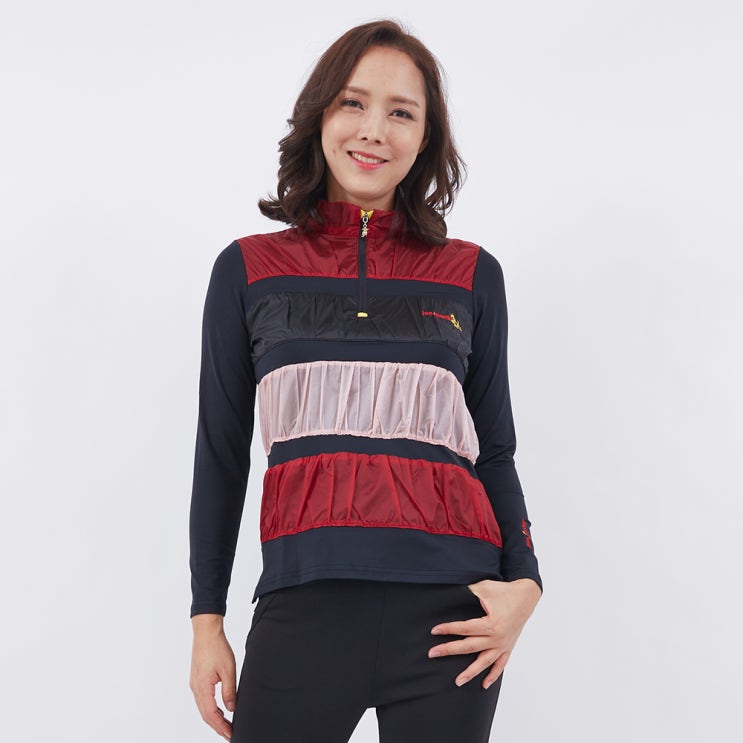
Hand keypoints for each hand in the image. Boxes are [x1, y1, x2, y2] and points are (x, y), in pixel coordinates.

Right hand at [190, 619, 236, 740]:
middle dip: (218, 726)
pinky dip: (211, 708)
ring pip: (203, 708)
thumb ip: (229, 691)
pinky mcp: (197, 679)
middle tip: (230, 734)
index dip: (221, 727)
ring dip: (214, 718)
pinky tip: (220, 710)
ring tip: (226, 725)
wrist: (206, 632)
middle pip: (206, 714)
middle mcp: (196, 688)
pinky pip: (203, 700)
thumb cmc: (217, 647)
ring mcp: (195, 684)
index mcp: (202, 687)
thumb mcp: (228, 670)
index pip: (211, 714)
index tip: (231, 734)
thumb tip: (231, 709)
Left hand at [428, 578, 540, 688]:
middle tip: (432, 653)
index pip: (465, 629)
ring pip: (484, 662)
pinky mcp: (508, 647)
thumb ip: (467, 592)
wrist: (526, 597)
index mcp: (491, 624)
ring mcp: (503, 645)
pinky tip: (484, 684)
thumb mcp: (484, 588)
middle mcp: (497, 638)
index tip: (434, 631)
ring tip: (457, 681)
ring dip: (471, 672)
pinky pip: (500, 665)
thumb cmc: (504, 591)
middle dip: (449, 650)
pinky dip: (493, 675)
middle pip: (469, 647)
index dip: (448, 629)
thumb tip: (449, 592)